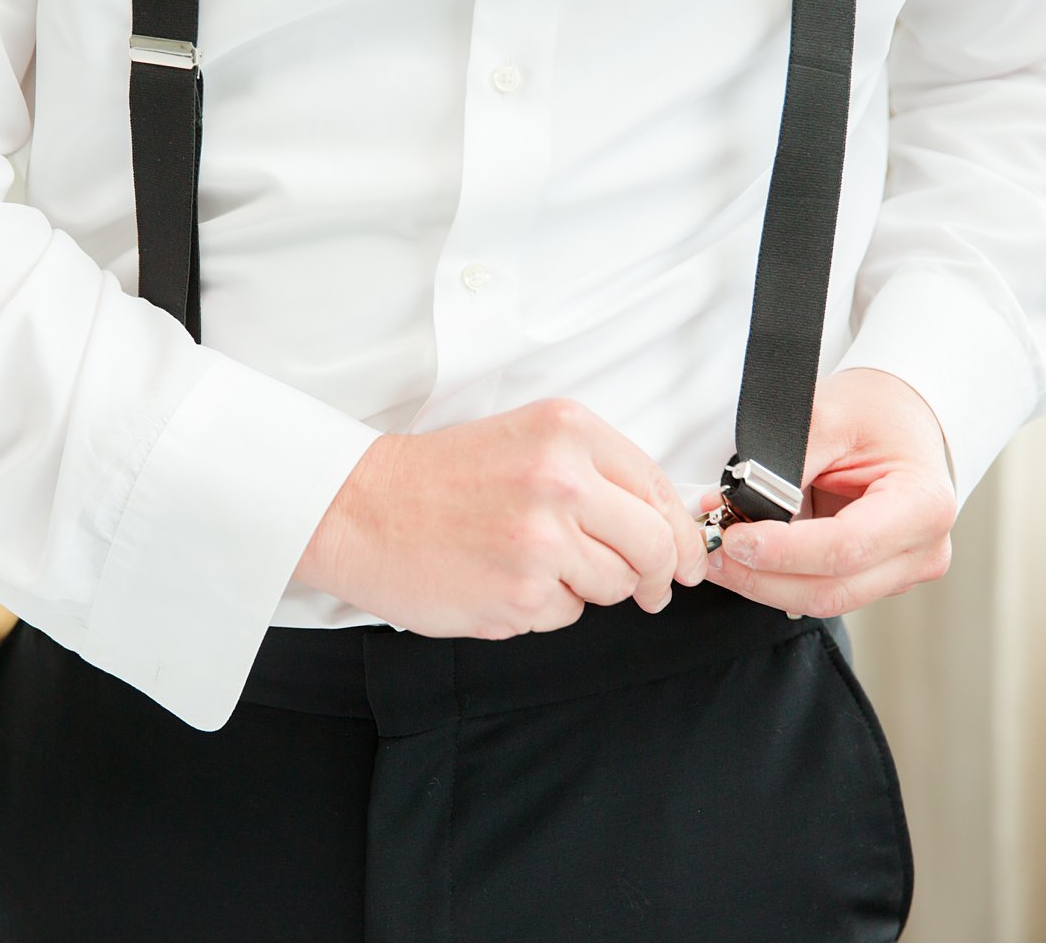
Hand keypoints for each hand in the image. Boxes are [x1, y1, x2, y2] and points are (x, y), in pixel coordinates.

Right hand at [294, 398, 708, 639]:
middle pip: (653, 546)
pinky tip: (503, 580)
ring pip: (613, 586)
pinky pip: (566, 614)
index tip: (685, 558)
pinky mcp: (520, 595)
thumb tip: (665, 526)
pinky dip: (544, 607)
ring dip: (586, 586)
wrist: (360, 509)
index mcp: (567, 432)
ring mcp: (542, 542)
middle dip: (657, 575)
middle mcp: (561, 482)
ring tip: (533, 563)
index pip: (658, 489)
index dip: (680, 534)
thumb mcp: (526, 441)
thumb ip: (596, 473)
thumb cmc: (439, 478)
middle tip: (649, 587)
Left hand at [698, 368, 956, 616]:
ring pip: (821, 600)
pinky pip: (820, 592)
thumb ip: (785, 462)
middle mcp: (921, 550)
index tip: (734, 538)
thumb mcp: (828, 416)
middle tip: (711, 553)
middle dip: (760, 577)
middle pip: (831, 589)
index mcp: (922, 506)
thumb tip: (730, 503)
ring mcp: (901, 572)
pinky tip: (745, 561)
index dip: (782, 551)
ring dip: (761, 583)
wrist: (899, 415)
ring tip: (719, 556)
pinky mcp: (876, 580)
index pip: (845, 547)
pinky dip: (776, 580)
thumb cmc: (873, 411)